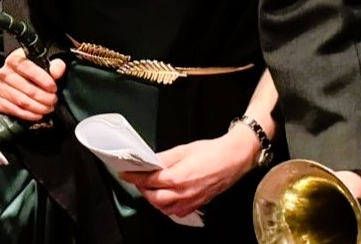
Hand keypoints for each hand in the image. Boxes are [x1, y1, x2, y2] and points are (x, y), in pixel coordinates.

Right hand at [0, 47, 64, 122]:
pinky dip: (28, 114)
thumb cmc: (34, 71)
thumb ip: (55, 65)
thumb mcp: (46, 63)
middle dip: (43, 96)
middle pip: (25, 87)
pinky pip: (13, 110)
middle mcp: (4, 73)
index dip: (41, 78)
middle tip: (54, 100)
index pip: (26, 67)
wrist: (19, 78)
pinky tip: (38, 114)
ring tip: (48, 108)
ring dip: (38, 107)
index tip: (53, 87)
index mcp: (14, 60)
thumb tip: (56, 71)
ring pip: (20, 100)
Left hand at [120, 129, 260, 219]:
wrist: (234, 158)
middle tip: (137, 180)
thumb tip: (150, 162)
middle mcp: (183, 192)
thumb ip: (163, 158)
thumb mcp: (182, 149)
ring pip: (165, 208)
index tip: (126, 174)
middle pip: (154, 198)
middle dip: (142, 190)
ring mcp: (191, 200)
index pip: (148, 180)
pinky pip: (178, 211)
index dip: (134, 177)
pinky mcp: (199, 203)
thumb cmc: (212, 152)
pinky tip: (167, 197)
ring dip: (154, 200)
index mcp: (177, 177)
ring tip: (150, 189)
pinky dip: (168, 207)